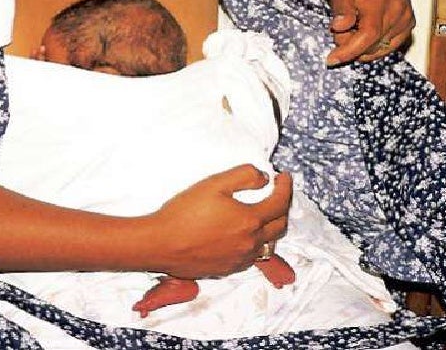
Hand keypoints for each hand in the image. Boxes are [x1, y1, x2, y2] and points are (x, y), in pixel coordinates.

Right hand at [147, 165, 291, 278]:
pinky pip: (252, 257)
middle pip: (280, 226)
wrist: (160, 244)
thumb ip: (244, 176)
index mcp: (249, 220)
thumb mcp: (214, 184)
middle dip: (283, 207)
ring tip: (264, 215)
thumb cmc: (183, 213)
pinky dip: (256, 243)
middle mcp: (250, 243)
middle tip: (277, 193)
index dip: (286, 187)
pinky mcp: (227, 269)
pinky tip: (244, 235)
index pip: (280, 203)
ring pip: (269, 245)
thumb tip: (263, 178)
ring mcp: (239, 259)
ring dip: (272, 228)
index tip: (283, 176)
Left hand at [326, 0, 414, 65]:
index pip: (368, 36)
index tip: (332, 59)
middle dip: (351, 46)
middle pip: (373, 44)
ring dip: (363, 46)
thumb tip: (340, 27)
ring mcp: (406, 18)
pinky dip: (375, 45)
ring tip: (352, 29)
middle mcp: (398, 11)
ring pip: (382, 47)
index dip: (349, 51)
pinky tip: (364, 34)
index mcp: (381, 2)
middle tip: (339, 33)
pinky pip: (392, 44)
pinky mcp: (409, 23)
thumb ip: (341, 10)